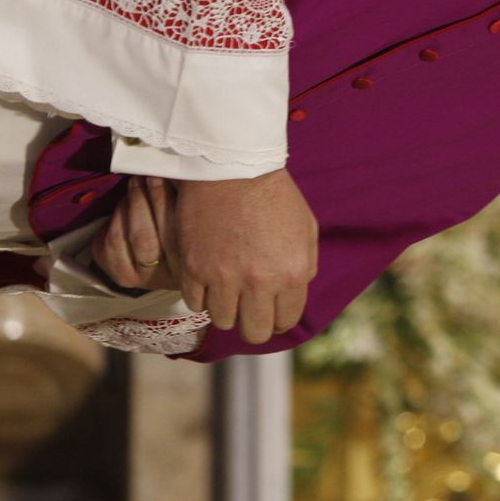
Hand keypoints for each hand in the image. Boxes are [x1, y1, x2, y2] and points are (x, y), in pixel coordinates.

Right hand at [94, 170, 318, 344]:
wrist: (232, 168)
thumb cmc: (274, 195)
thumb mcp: (306, 229)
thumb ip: (304, 266)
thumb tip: (297, 291)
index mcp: (291, 273)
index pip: (286, 321)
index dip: (279, 319)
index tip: (272, 311)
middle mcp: (258, 283)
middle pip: (254, 332)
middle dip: (254, 323)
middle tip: (250, 308)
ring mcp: (223, 278)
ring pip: (222, 320)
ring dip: (226, 308)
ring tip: (228, 289)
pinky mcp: (193, 269)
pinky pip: (195, 302)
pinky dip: (202, 295)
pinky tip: (209, 278)